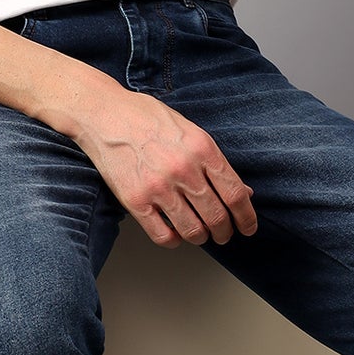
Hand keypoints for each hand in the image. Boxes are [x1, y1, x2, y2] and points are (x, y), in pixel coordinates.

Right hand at [79, 92, 256, 249]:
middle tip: (224, 235)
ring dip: (201, 238)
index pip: (235, 194)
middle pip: (217, 217)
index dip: (246, 217)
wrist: (105, 113)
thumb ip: (215, 163)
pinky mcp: (135, 200)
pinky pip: (163, 235)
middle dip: (225, 232)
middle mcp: (184, 169)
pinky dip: (174, 241)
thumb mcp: (191, 132)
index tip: (248, 227)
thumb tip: (243, 192)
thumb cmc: (148, 119)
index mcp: (203, 149)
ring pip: (193, 230)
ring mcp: (159, 187)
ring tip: (201, 235)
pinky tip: (175, 234)